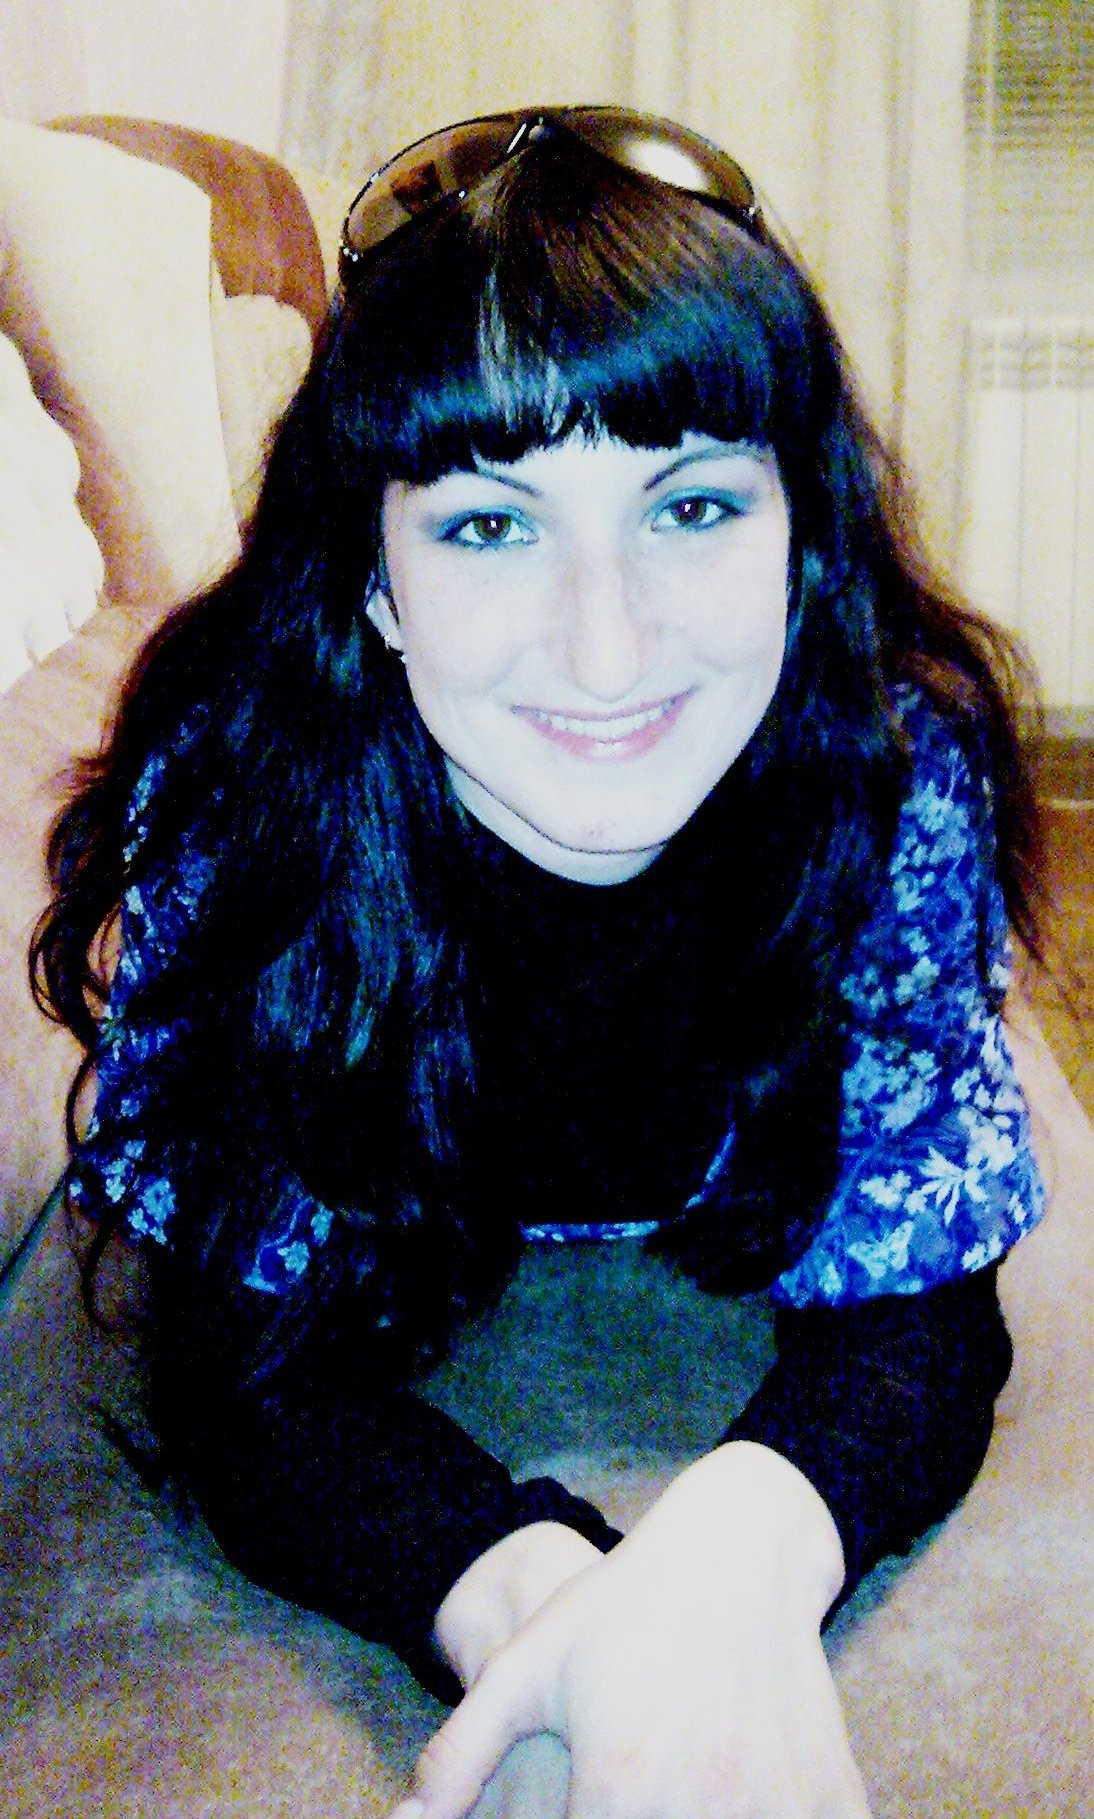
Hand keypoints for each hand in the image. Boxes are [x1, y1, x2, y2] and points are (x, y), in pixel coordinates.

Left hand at [392, 1444, 871, 1818]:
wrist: (734, 1554)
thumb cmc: (620, 1610)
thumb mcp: (527, 1669)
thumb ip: (460, 1755)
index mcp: (623, 1785)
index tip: (573, 1807)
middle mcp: (705, 1805)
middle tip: (625, 1793)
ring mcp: (777, 1806)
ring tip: (672, 1792)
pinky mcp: (830, 1800)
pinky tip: (736, 1800)